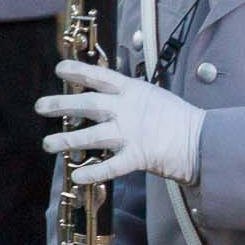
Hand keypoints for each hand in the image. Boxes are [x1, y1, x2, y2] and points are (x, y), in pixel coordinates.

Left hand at [37, 60, 204, 184]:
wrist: (203, 139)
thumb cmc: (179, 119)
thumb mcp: (155, 98)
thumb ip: (130, 99)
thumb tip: (106, 98)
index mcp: (136, 92)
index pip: (102, 77)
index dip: (79, 71)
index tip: (59, 68)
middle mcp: (129, 110)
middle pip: (89, 104)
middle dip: (62, 104)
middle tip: (41, 106)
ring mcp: (132, 133)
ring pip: (92, 136)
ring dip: (68, 140)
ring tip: (48, 144)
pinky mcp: (138, 156)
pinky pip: (110, 167)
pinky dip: (93, 172)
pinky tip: (77, 176)